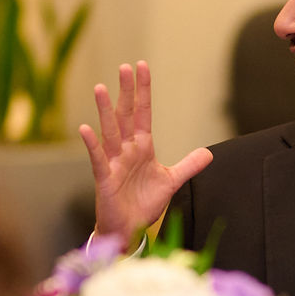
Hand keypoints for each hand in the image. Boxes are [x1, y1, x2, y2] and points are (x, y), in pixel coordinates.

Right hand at [77, 61, 211, 240]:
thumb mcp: (171, 181)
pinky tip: (85, 128)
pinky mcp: (104, 179)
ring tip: (100, 88)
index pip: (143, 113)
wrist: (130, 229)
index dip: (143, 91)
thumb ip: (188, 165)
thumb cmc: (144, 203)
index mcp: (142, 147)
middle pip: (125, 115)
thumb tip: (209, 152)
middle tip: (124, 67)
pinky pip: (97, 158)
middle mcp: (126, 150)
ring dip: (105, 111)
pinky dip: (92, 144)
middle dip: (126, 92)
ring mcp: (114, 162)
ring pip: (110, 132)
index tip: (142, 66)